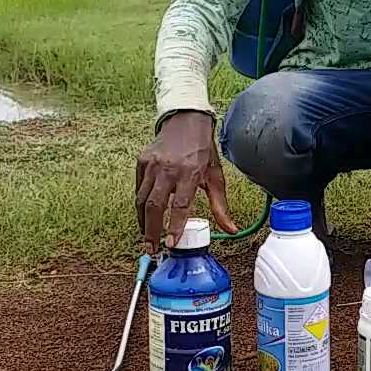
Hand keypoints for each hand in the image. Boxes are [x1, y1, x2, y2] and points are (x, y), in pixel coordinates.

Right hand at [135, 111, 237, 252]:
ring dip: (143, 222)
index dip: (175, 226)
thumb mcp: (216, 176)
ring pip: (142, 200)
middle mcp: (168, 169)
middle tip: (152, 248)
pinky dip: (141, 206)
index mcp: (189, 172)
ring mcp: (152, 165)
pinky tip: (145, 218)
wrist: (186, 121)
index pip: (180, 205)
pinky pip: (138, 189)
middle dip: (151, 231)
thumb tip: (232, 229)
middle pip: (154, 206)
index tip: (171, 244)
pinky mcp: (142, 162)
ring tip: (147, 238)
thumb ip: (220, 206)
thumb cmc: (202, 150)